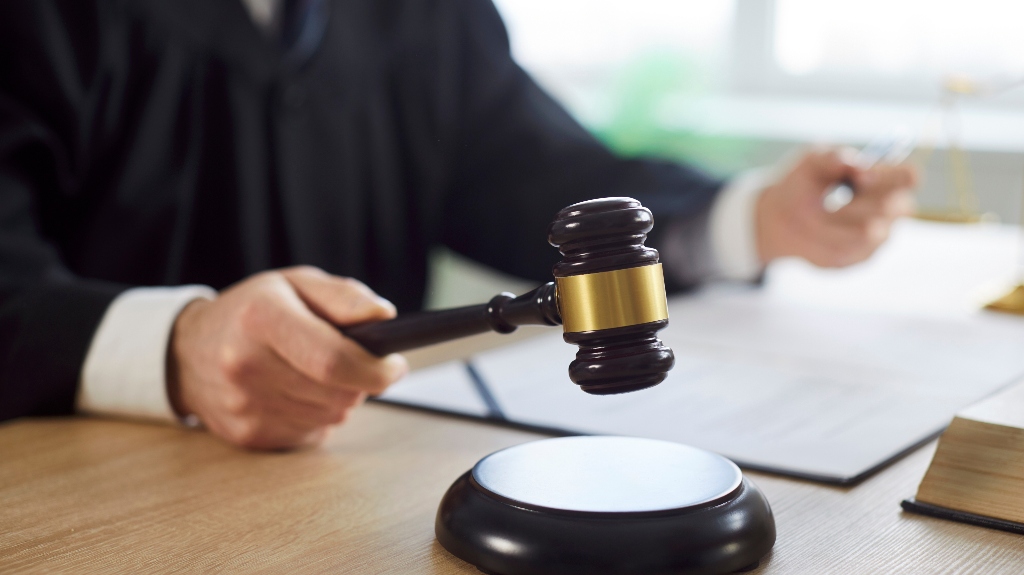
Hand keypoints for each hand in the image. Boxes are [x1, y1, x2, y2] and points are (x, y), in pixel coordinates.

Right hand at [167, 266, 408, 449]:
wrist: (187, 351)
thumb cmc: (252, 311)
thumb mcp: (295, 284)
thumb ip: (344, 297)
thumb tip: (385, 317)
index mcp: (261, 319)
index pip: (333, 360)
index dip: (375, 369)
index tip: (396, 364)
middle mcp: (245, 365)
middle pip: (337, 392)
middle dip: (362, 381)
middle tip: (359, 364)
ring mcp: (243, 405)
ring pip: (330, 416)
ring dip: (341, 398)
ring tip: (322, 374)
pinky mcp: (247, 435)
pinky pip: (310, 433)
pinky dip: (318, 415)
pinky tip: (300, 393)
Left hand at [756, 148, 917, 267]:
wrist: (782, 217)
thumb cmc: (805, 183)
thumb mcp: (811, 162)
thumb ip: (833, 157)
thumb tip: (857, 164)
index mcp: (886, 178)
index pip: (907, 177)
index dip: (893, 177)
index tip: (863, 177)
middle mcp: (891, 208)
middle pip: (899, 207)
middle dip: (868, 203)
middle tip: (839, 201)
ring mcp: (880, 236)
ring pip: (870, 232)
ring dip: (840, 223)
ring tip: (819, 215)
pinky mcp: (862, 257)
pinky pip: (851, 251)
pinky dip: (827, 242)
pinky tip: (815, 234)